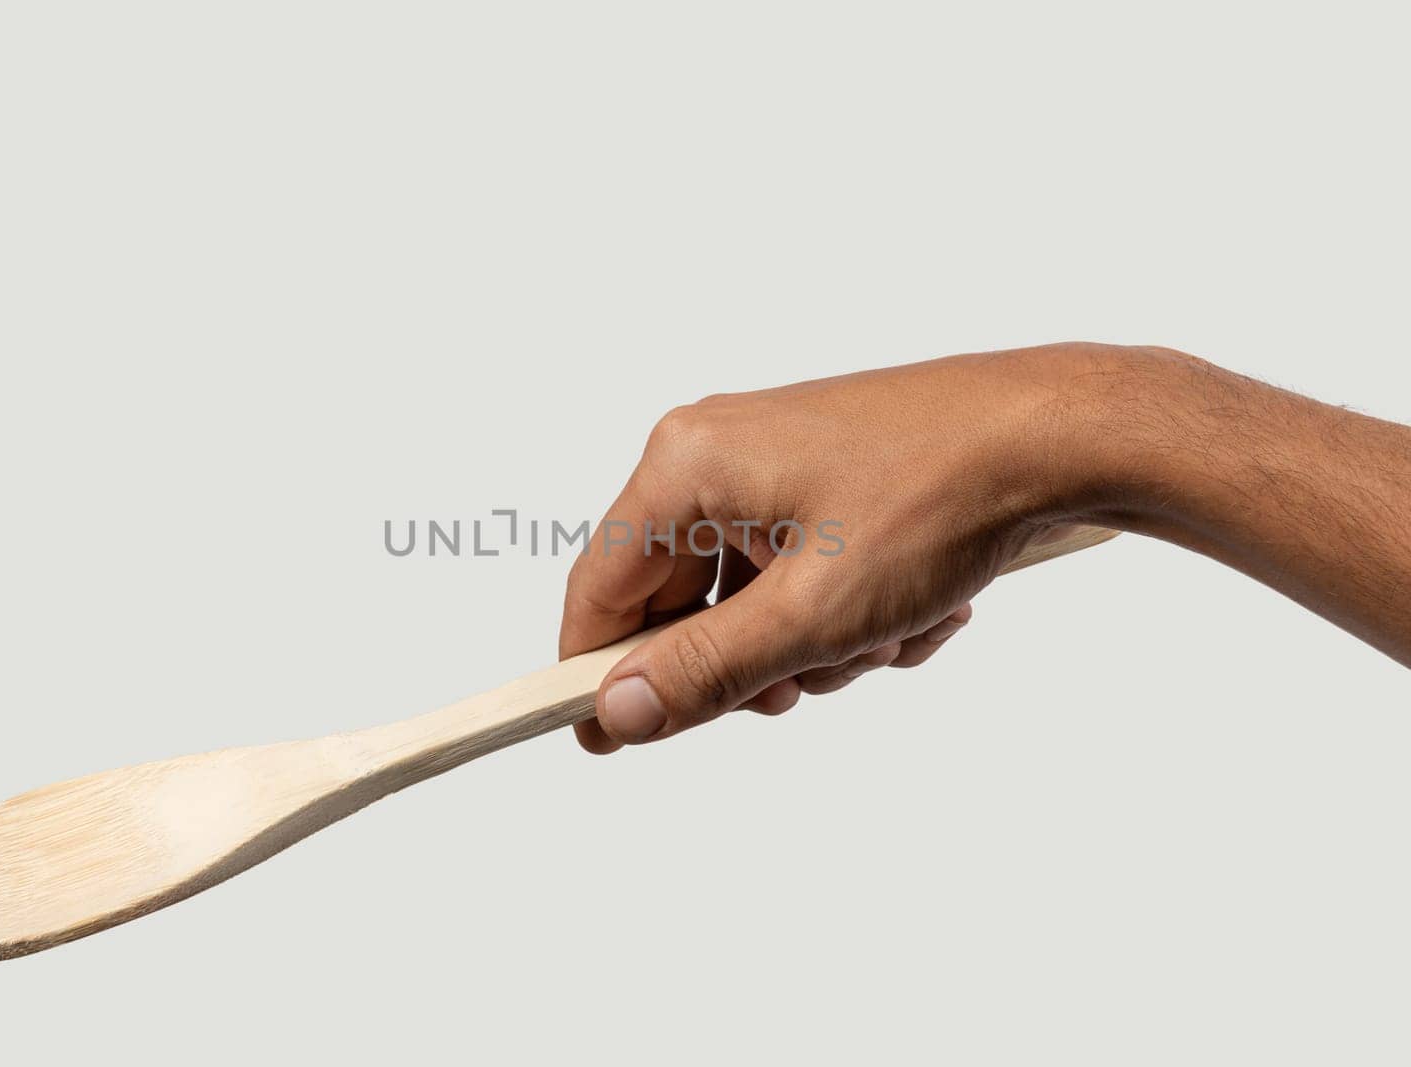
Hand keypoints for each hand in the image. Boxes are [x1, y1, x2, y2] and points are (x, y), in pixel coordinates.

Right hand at [558, 342, 1115, 752]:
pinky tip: (913, 611)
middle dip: (750, 660)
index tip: (601, 738)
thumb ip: (706, 671)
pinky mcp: (824, 478)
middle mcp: (717, 453)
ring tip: (888, 633)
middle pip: (681, 600)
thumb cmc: (938, 499)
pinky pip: (800, 575)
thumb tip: (617, 712)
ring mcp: (774, 463)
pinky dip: (848, 613)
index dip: (595, 670)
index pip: (601, 586)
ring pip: (750, 600)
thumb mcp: (812, 613)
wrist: (1059, 433)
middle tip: (807, 682)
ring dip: (815, 644)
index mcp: (687, 465)